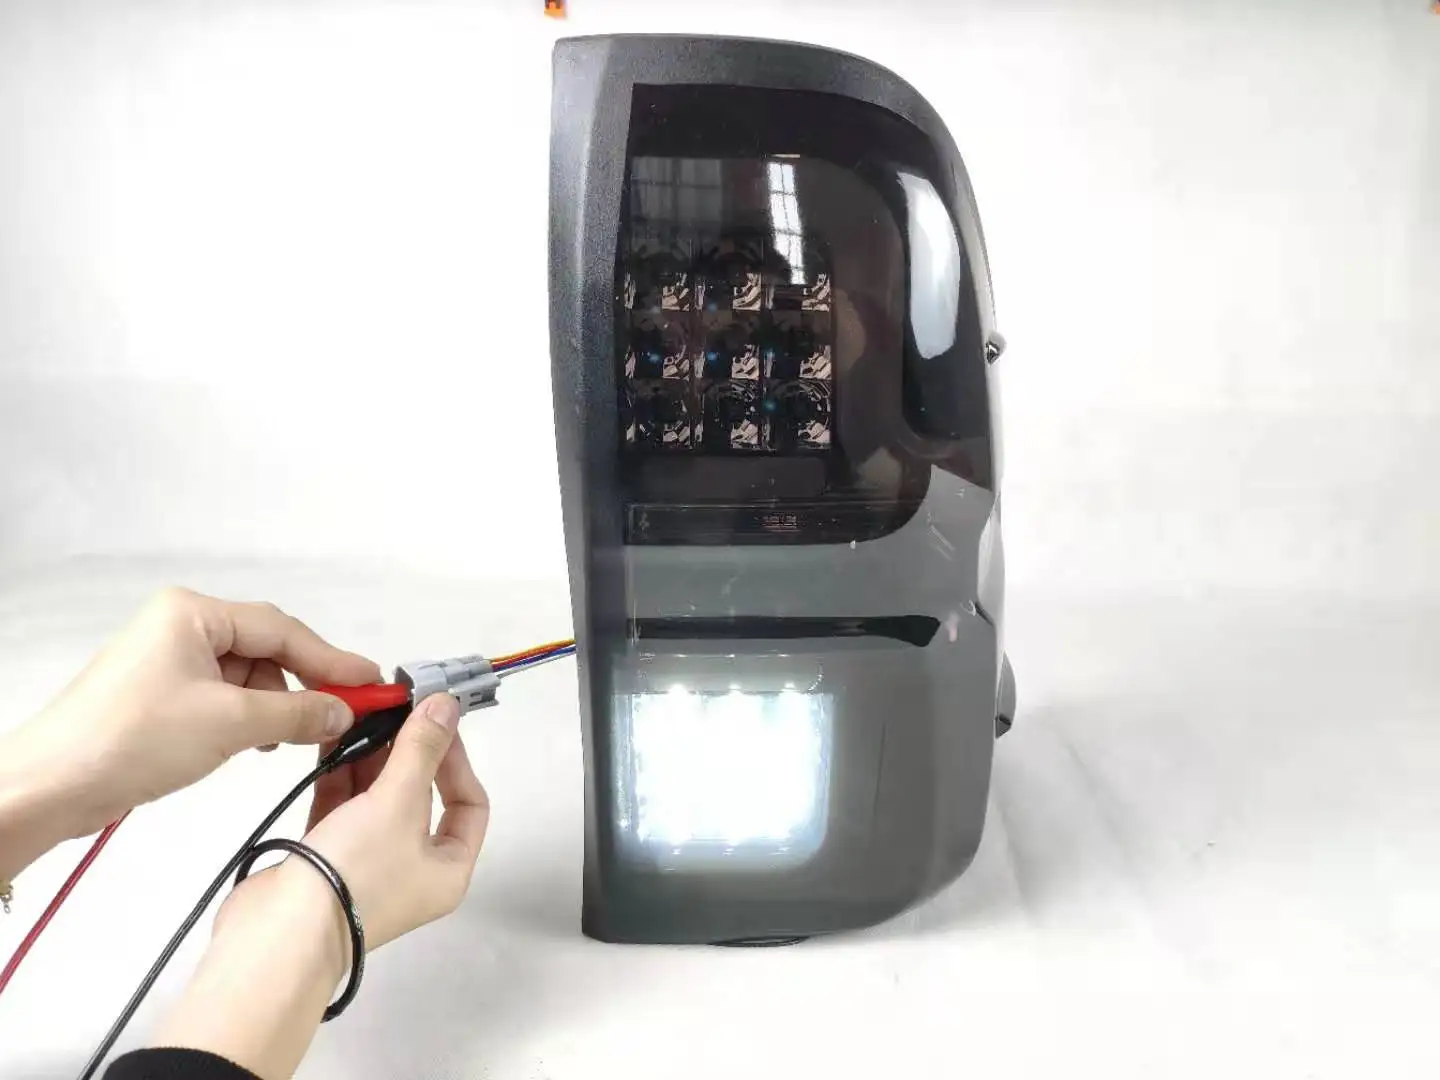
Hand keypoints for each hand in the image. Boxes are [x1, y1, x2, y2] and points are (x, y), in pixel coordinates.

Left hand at [0, 587, 379, 877]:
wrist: (51, 787)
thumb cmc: (126, 741)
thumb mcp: (229, 723)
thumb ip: (297, 711)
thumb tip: (343, 711)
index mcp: (192, 614)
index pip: (281, 629)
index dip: (332, 658)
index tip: (372, 681)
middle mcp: (180, 628)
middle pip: (267, 649)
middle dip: (304, 684)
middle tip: (346, 712)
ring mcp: (169, 662)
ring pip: (248, 677)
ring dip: (276, 706)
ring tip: (293, 737)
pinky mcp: (161, 697)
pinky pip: (224, 697)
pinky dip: (249, 718)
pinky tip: (258, 741)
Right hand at [153, 694, 488, 1079]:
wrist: (278, 932)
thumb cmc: (354, 872)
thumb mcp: (398, 804)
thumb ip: (421, 750)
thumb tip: (447, 705)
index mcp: (447, 869)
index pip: (469, 804)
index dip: (456, 759)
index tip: (435, 722)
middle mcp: (412, 869)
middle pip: (421, 798)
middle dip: (407, 753)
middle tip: (395, 710)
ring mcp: (368, 864)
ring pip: (378, 800)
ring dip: (371, 759)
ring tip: (363, 716)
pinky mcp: (326, 857)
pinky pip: (342, 808)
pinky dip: (340, 775)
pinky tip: (333, 739)